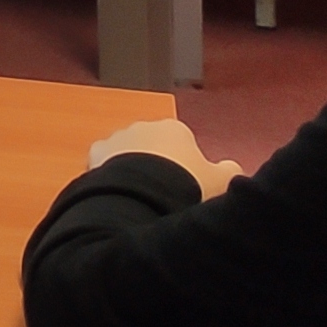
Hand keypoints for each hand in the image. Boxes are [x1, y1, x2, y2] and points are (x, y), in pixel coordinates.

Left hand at [88, 118, 239, 195]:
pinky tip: (120, 196)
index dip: (186, 168)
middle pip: (153, 147)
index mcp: (175, 128)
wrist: (144, 196)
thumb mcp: (221, 182)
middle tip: (165, 196)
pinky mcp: (94, 155)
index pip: (183, 144)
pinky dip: (111, 177)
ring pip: (126, 155)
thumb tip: (232, 168)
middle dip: (157, 166)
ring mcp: (116, 138)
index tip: (188, 188)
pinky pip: (104, 165)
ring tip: (142, 200)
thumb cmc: (188, 185)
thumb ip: (229, 171)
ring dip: (132, 171)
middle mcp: (143, 126)